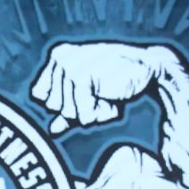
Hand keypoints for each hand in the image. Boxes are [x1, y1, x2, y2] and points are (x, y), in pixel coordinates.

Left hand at [31, 42, 155, 133]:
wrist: (147, 70)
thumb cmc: (116, 79)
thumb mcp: (88, 96)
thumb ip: (68, 113)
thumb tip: (51, 131)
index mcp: (57, 56)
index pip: (40, 96)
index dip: (62, 101)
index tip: (84, 88)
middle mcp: (60, 58)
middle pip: (52, 107)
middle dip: (77, 107)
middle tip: (98, 91)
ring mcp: (70, 67)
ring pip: (68, 113)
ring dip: (92, 111)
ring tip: (106, 92)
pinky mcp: (82, 79)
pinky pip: (83, 116)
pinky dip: (101, 112)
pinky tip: (112, 96)